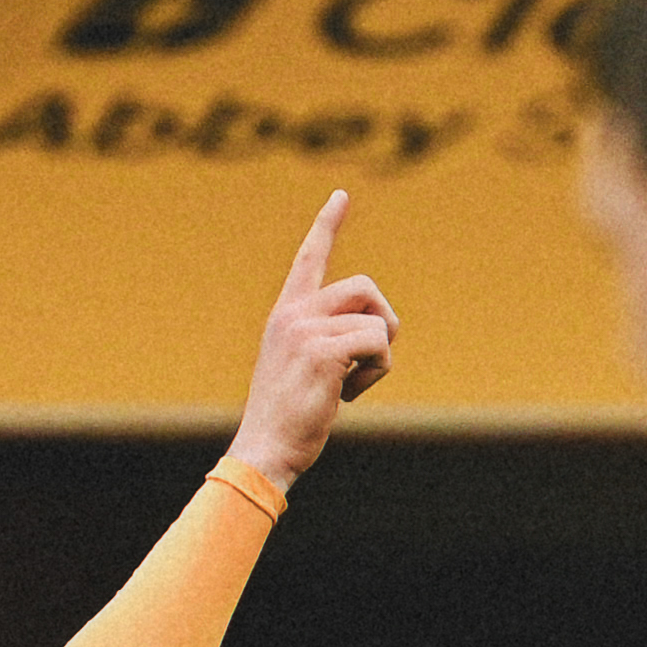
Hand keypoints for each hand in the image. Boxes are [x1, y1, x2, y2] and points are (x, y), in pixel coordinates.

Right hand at [226, 197, 395, 486]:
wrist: (263, 451)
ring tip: (352, 385)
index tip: (342, 195)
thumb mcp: (301, 369)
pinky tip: (349, 396)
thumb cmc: (286, 422)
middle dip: (383, 320)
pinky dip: (376, 372)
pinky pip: (377, 344)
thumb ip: (327, 341)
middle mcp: (292, 314)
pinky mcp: (322, 352)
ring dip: (380, 356)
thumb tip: (374, 333)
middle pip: (364, 286)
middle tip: (372, 358)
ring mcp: (305, 331)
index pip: (309, 259)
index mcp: (285, 315)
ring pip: (376, 321)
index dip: (327, 225)